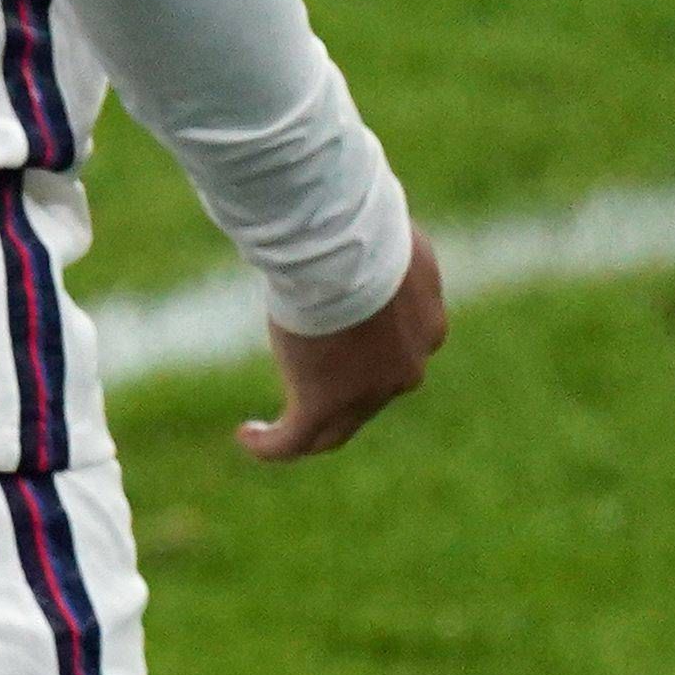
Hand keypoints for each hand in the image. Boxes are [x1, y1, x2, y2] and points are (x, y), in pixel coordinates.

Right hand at [241, 225, 447, 462]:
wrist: (345, 253)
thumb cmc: (362, 230)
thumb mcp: (388, 237)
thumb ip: (383, 254)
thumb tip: (363, 236)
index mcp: (427, 329)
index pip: (399, 354)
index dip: (370, 354)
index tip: (336, 341)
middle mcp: (406, 370)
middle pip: (370, 399)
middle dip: (340, 397)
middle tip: (307, 388)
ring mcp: (368, 393)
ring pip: (335, 428)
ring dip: (306, 429)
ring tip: (269, 431)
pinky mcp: (323, 403)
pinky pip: (294, 439)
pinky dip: (271, 444)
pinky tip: (247, 435)